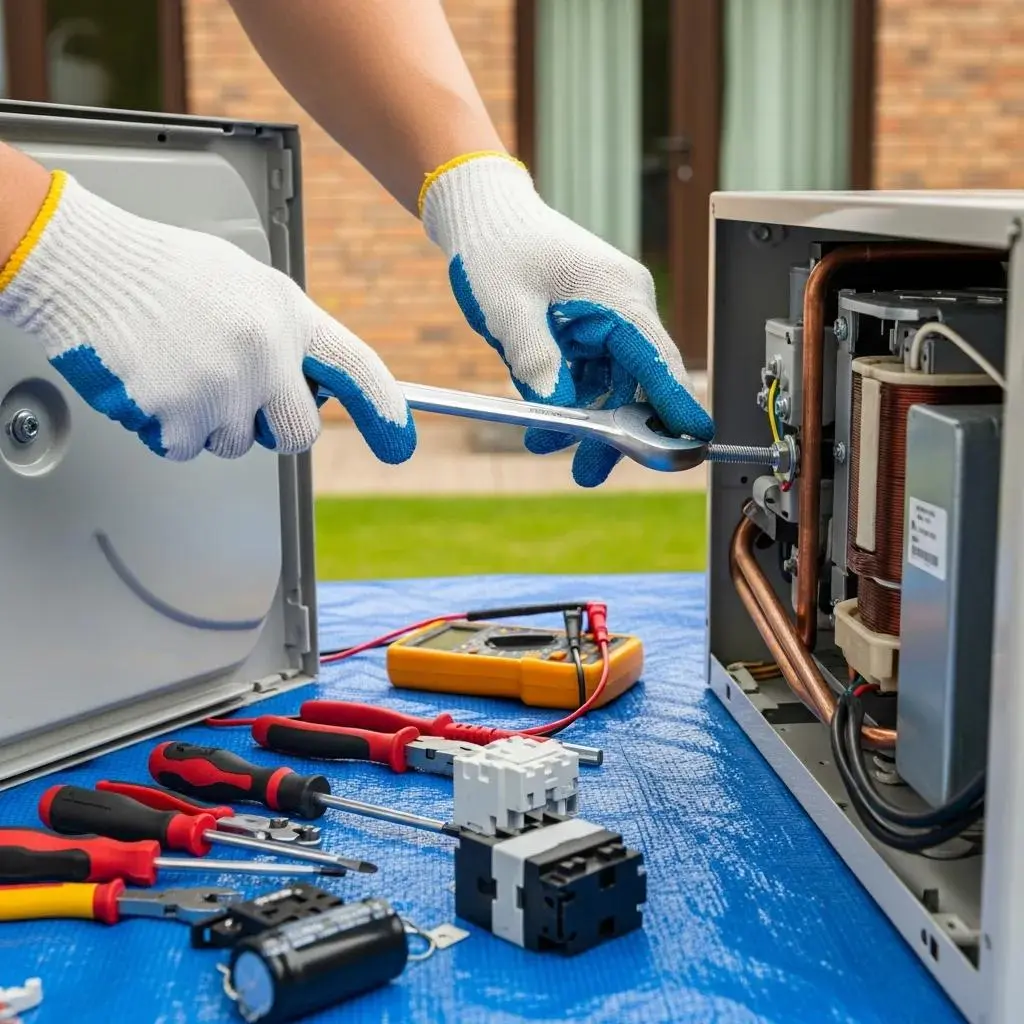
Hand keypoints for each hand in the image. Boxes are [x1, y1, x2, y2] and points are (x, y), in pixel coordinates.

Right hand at [0, 171, 415, 462]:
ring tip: (179, 368)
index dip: (385, 409)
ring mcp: (222, 392)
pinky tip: (154, 381)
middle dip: (273, 427)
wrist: (87, 266)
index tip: (399, 441)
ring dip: (211, 422)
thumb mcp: (249, 287)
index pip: (356, 367)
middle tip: (237, 397)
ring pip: (235, 444)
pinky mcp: (176, 420)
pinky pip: (185, 448)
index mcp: (287, 317)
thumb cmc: (165, 273)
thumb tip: (312, 379)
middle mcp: (264, 357)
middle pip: (298, 435)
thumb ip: (287, 335)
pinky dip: (168, 427)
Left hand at [421, 153, 713, 486]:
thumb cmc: (498, 245)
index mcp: (617, 296)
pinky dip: (568, 399)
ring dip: (583, 420)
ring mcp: (607, 317)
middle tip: (587, 471)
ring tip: (545, 446)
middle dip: (611, 430)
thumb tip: (559, 410)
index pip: (657, 360)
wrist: (483, 215)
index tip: (692, 441)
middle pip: (635, 383)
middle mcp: (622, 307)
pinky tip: (543, 420)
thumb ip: (537, 361)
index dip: (675, 406)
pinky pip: (589, 374)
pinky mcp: (588, 326)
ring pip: (610, 385)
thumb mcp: (509, 310)